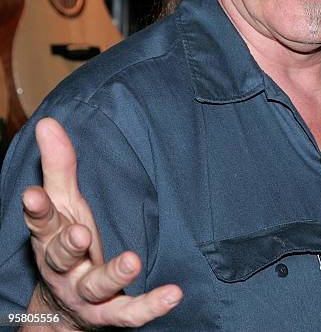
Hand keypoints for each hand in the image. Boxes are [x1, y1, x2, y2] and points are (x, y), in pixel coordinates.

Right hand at [21, 117, 182, 328]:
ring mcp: (87, 293)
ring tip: (132, 260)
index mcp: (51, 238)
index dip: (37, 210)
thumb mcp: (64, 203)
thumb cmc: (67, 241)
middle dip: (68, 246)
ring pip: (95, 287)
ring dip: (112, 275)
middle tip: (80, 233)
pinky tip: (174, 294)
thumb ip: (59, 166)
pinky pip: (130, 312)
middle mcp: (64, 268)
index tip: (33, 195)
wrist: (64, 308)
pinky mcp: (111, 312)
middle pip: (60, 257)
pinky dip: (151, 306)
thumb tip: (47, 122)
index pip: (41, 223)